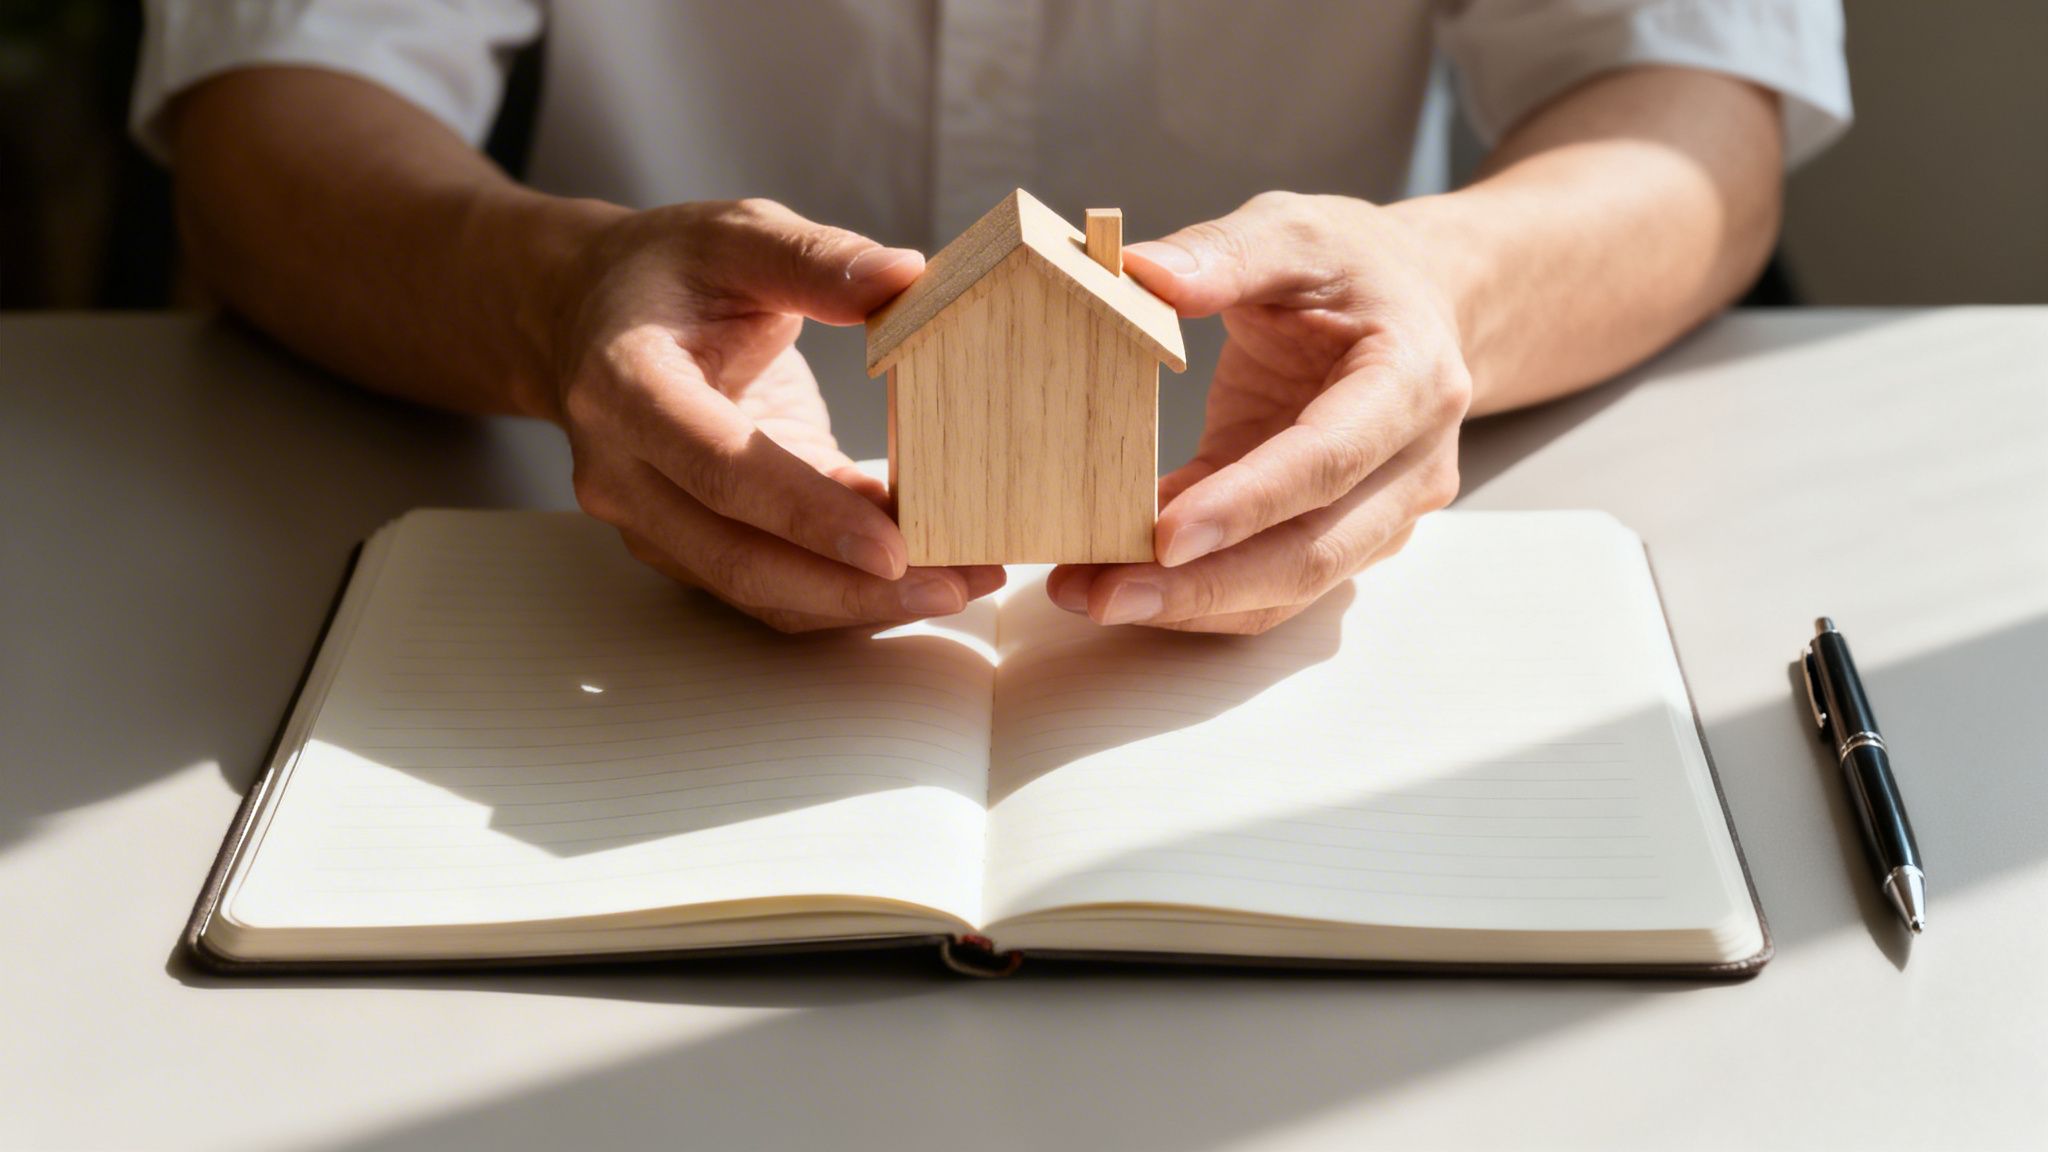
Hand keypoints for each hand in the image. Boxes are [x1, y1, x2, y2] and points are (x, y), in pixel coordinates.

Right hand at [547, 198, 1004, 630]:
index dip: (806, 514)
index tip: (893, 547)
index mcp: (626, 386)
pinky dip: (840, 592)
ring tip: (957, 583)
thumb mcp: (735, 236)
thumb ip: (815, 259)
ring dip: (857, 603)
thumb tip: (907, 277)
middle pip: (738, 558)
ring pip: (754, 590)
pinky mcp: (683, 545)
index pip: (720, 468)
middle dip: (850, 587)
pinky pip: (765, 587)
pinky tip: (916, 575)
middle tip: (954, 583)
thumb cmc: (666, 272)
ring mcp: (646, 520)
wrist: (585, 315)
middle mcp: (622, 471)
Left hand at [1046, 192, 1469, 633]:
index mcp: (1410, 382)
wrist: (1419, 302)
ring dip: (1189, 605)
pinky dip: (1193, 591)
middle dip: (1203, 586)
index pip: (1328, 461)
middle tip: (1103, 595)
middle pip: (1309, 553)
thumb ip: (1223, 253)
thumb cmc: (1355, 266)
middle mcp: (1408, 466)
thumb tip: (1138, 275)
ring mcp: (1380, 514)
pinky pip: (1265, 582)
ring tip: (1090, 595)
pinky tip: (1118, 580)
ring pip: (1288, 587)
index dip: (1248, 504)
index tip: (1165, 539)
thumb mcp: (1295, 231)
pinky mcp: (1333, 535)